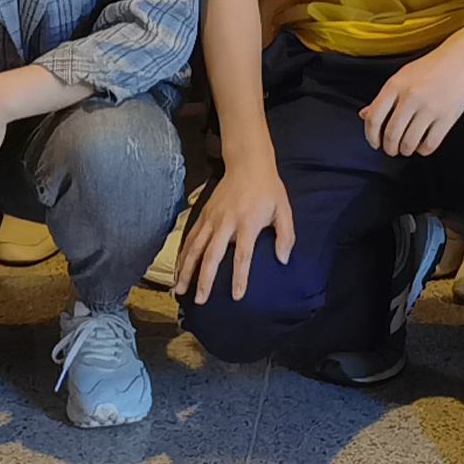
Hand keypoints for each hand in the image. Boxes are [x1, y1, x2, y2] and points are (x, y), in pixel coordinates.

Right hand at [181, 157, 294, 304]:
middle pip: (212, 255)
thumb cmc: (268, 190)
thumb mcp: (284, 210)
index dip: (240, 276)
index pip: (243, 255)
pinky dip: (182, 254)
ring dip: (186, 269)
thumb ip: (286, 236)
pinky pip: (190, 237)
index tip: (236, 296)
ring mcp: (211, 218)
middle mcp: (226, 222)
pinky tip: (177, 269)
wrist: (247, 164)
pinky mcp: (203, 214)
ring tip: (180, 290)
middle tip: (201, 300)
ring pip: (195, 248)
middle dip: (205, 279)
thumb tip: (283, 260)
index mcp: (248, 223)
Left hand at [357, 41, 463, 157]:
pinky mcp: (447, 117)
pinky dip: (423, 150)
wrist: (461, 58)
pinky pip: (430, 144)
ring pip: (409, 143)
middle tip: (392, 150)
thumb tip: (364, 115)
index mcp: (395, 85)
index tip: (375, 144)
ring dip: (405, 150)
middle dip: (389, 148)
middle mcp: (410, 96)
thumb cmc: (430, 68)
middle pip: (391, 134)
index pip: (374, 118)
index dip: (371, 136)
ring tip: (407, 148)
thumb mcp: (401, 77)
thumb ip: (383, 98)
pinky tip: (422, 145)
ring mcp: (430, 107)